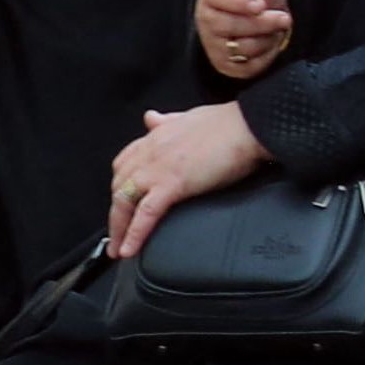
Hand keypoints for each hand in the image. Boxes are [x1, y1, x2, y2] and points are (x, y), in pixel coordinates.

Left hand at [107, 100, 270, 257]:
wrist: (249, 126)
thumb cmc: (228, 121)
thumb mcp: (189, 116)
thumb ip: (167, 120)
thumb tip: (151, 118)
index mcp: (155, 135)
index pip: (124, 162)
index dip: (120, 184)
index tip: (122, 201)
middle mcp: (150, 151)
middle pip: (118, 186)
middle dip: (115, 211)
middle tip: (117, 233)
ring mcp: (158, 168)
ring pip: (124, 201)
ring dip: (118, 228)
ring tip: (119, 248)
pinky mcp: (172, 184)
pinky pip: (146, 213)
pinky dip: (134, 233)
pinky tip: (129, 249)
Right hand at [195, 0, 295, 78]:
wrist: (257, 10)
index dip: (240, 2)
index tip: (260, 5)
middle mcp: (206, 19)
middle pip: (233, 26)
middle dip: (265, 23)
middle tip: (284, 18)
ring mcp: (212, 44)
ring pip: (243, 48)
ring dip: (268, 38)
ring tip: (276, 29)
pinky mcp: (224, 65)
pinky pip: (249, 66)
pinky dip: (267, 55)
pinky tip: (270, 41)